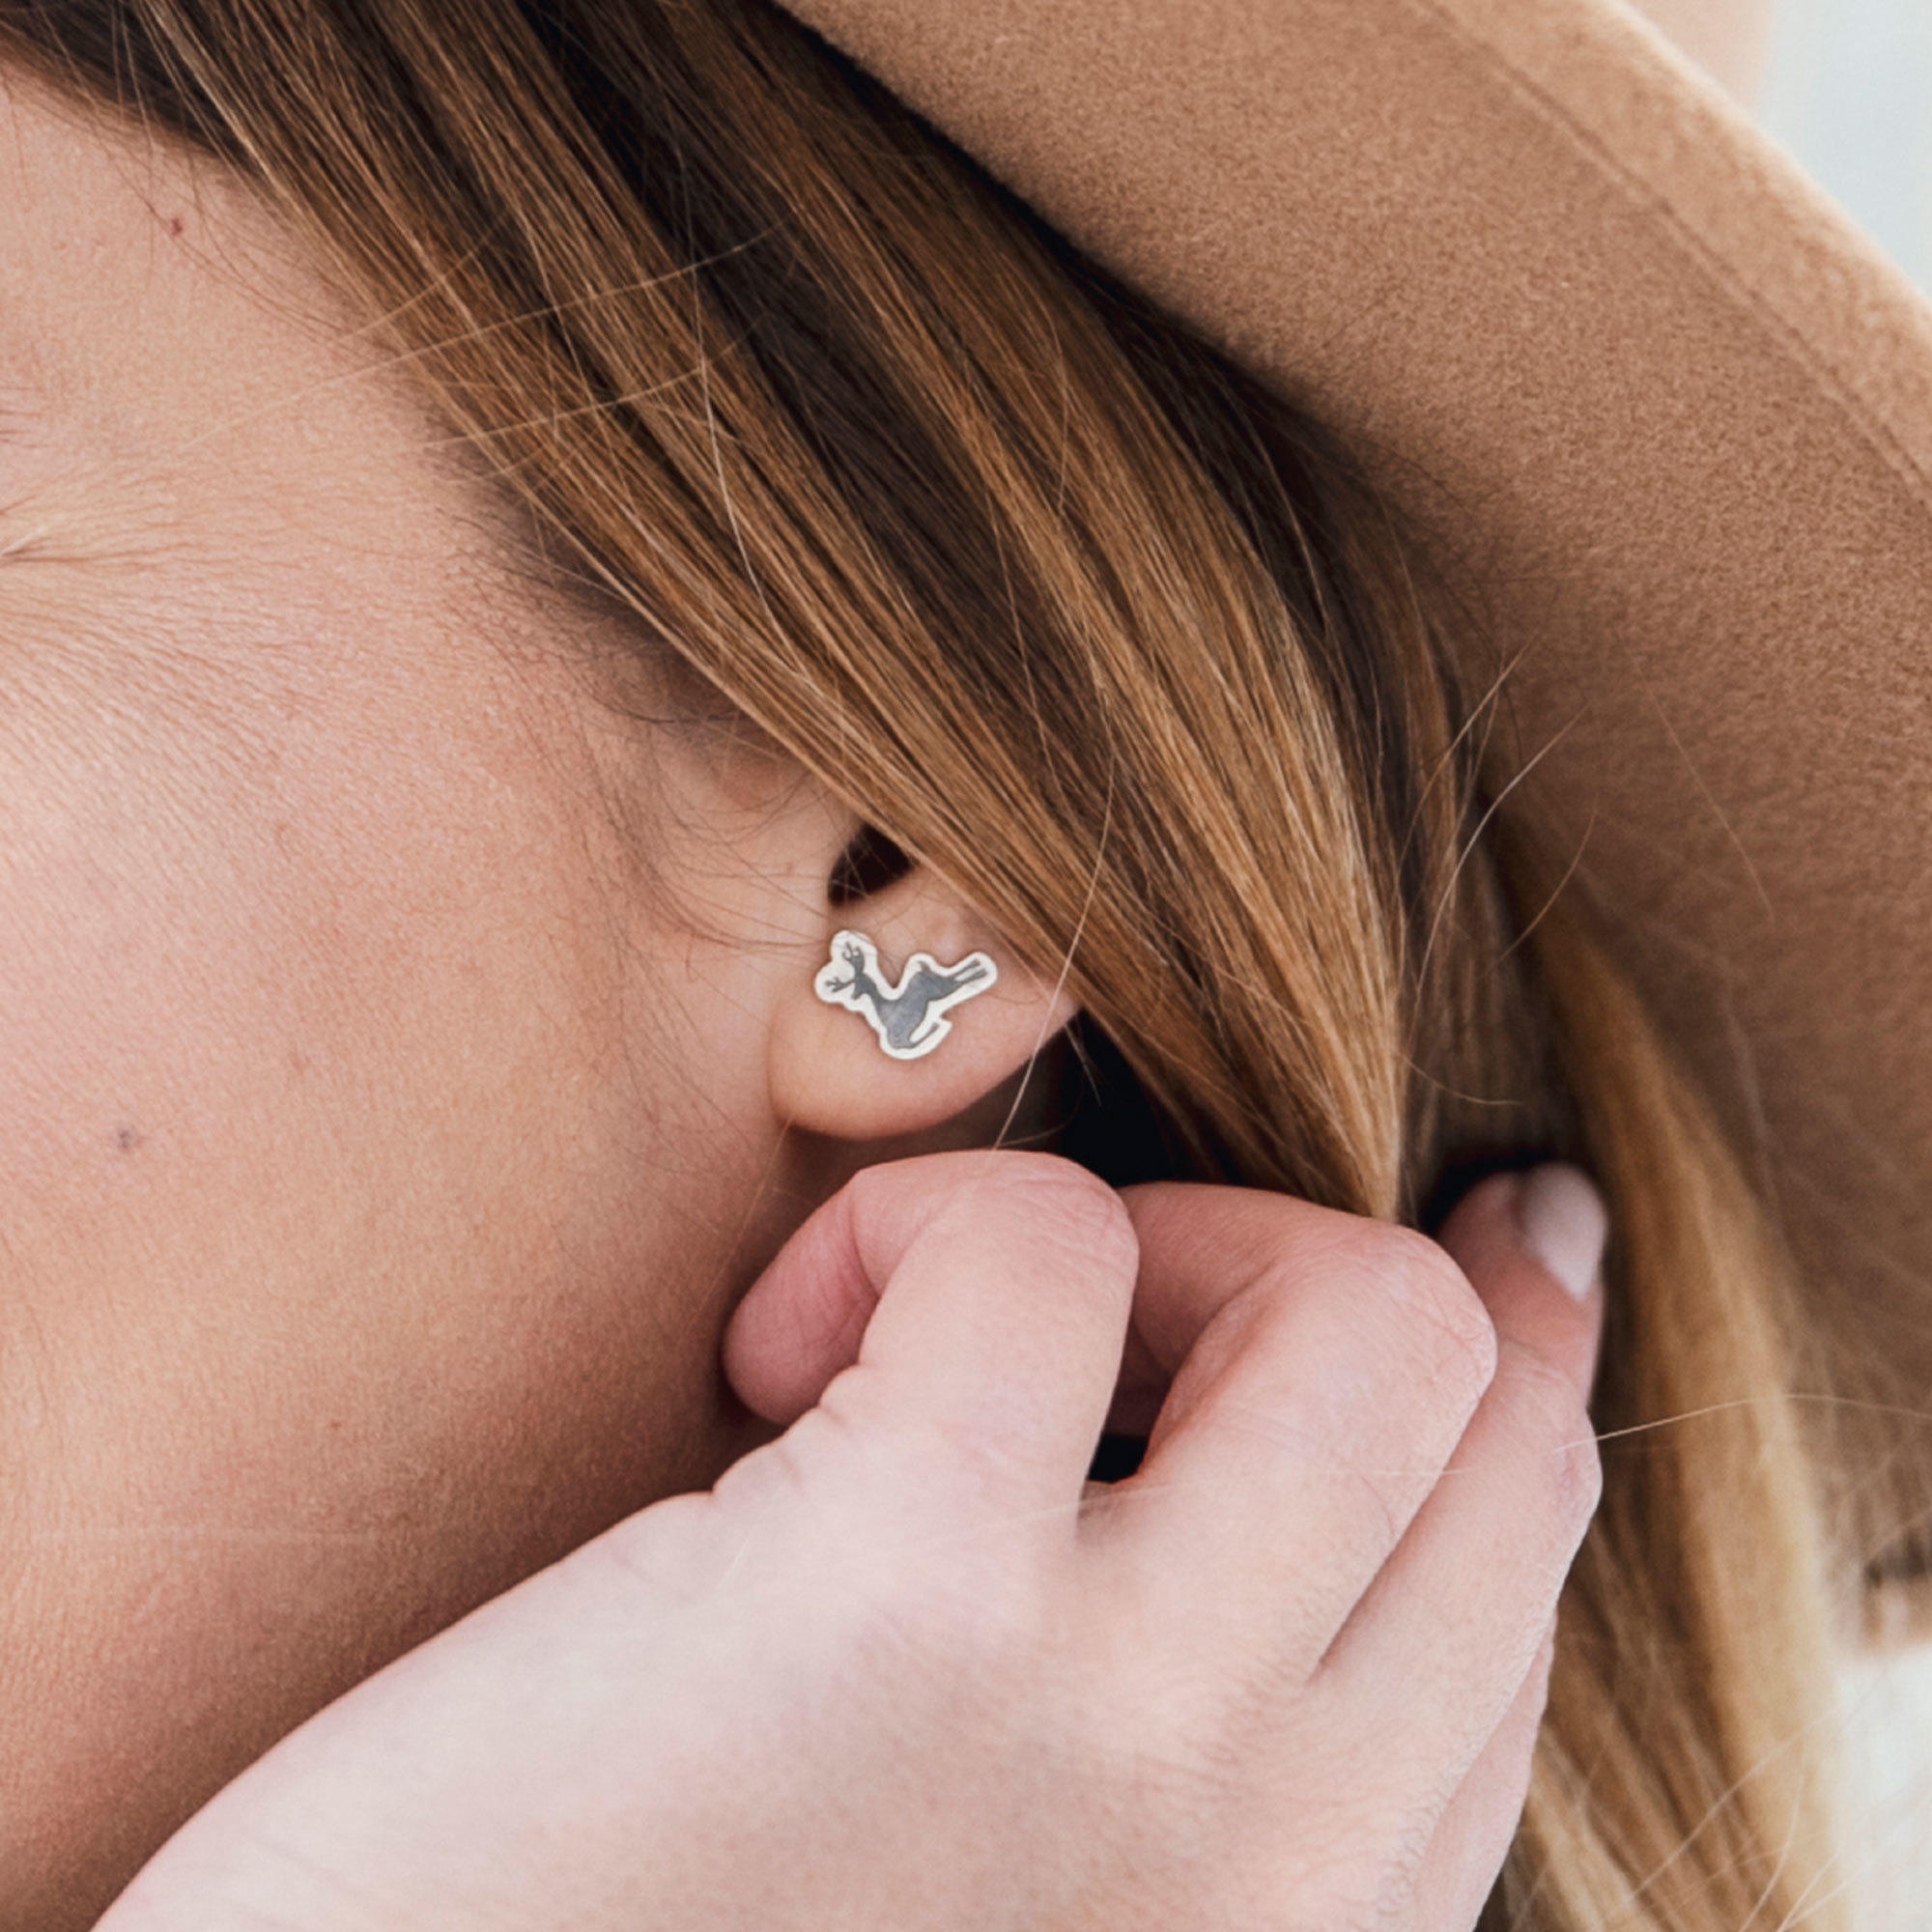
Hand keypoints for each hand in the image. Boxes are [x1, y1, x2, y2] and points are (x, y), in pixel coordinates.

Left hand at [96, 1151, 1604, 1930]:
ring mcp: (1114, 1721)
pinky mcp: (896, 1594)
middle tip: (1117, 1314)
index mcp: (1321, 1918)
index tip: (1491, 1240)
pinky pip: (1034, 1244)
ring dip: (1148, 1239)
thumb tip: (1291, 1453)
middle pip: (1473, 1392)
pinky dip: (907, 1230)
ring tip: (937, 1348)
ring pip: (1352, 1302)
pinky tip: (768, 1357)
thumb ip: (1225, 1730)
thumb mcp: (1055, 1890)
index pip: (1522, 1553)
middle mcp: (1278, 1841)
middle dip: (1316, 1268)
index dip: (1519, 1361)